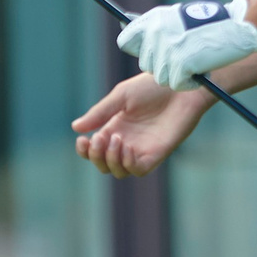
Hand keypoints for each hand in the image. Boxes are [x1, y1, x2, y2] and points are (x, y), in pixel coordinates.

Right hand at [72, 73, 207, 176]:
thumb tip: (75, 127)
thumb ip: (100, 113)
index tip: (82, 139)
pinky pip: (138, 170)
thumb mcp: (122, 96)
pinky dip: (128, 164)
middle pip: (103, 163)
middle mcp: (126, 141)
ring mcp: (141, 149)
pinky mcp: (157, 153)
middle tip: (98, 138)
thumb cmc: (153, 86)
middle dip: (96, 156)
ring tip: (117, 139)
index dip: (85, 150)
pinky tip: (128, 148)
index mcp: (115, 127)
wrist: (181, 85)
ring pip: (118, 171)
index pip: (94, 149)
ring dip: (111, 160)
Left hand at [118, 0, 256, 90]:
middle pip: (147, 64)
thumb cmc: (210, 23)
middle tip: (184, 57)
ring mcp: (168, 48)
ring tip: (195, 62)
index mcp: (153, 19)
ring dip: (177, 75)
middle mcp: (156, 32)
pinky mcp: (181, 63)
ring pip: (162, 77)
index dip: (141, 51)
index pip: (126, 42)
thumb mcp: (175, 17)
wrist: (238, 25)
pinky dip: (188, 82)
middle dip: (163, 66)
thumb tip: (122, 23)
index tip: (156, 52)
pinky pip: (177, 84)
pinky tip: (200, 71)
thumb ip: (152, 25)